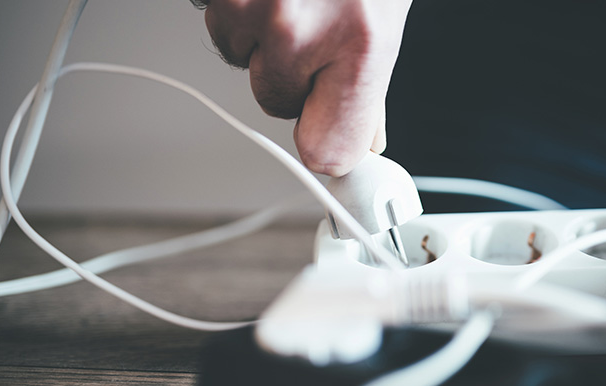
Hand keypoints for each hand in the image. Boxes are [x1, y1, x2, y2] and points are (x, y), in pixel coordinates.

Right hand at [198, 0, 411, 175]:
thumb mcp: (387, 12)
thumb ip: (370, 81)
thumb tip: (364, 140)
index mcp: (358, 41)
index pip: (327, 150)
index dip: (327, 140)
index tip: (329, 139)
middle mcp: (295, 26)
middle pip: (277, 101)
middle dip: (294, 71)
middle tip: (319, 23)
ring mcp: (246, 3)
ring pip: (241, 56)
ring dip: (261, 32)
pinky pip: (218, 19)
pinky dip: (240, 5)